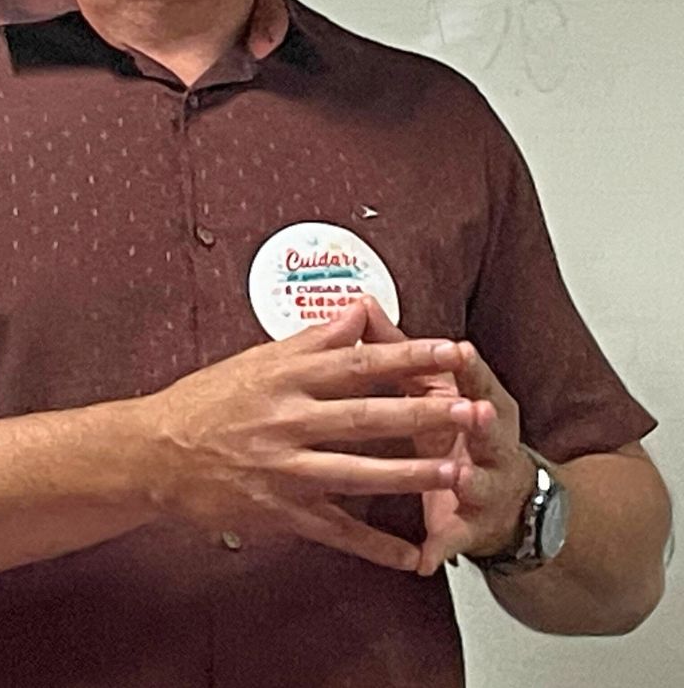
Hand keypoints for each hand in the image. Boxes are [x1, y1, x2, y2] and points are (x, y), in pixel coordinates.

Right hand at [141, 298, 482, 572]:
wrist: (155, 452)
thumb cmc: (206, 400)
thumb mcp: (256, 359)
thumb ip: (313, 340)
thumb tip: (359, 311)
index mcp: (285, 377)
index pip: (358, 362)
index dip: (409, 356)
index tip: (452, 351)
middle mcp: (287, 420)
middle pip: (366, 416)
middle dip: (423, 413)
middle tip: (471, 410)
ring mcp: (284, 469)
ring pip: (357, 473)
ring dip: (409, 474)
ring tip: (454, 471)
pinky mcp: (279, 511)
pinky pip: (335, 531)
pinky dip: (374, 546)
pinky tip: (412, 555)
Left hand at [356, 311, 533, 576]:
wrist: (501, 497)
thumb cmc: (456, 426)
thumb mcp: (433, 385)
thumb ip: (397, 348)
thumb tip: (362, 306)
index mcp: (480, 400)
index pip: (476, 378)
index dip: (469, 366)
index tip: (460, 350)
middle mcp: (489, 441)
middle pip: (488, 427)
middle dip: (482, 420)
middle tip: (475, 411)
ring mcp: (485, 485)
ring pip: (479, 481)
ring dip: (470, 479)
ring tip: (459, 476)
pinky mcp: (471, 527)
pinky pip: (455, 538)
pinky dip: (441, 546)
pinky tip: (425, 557)